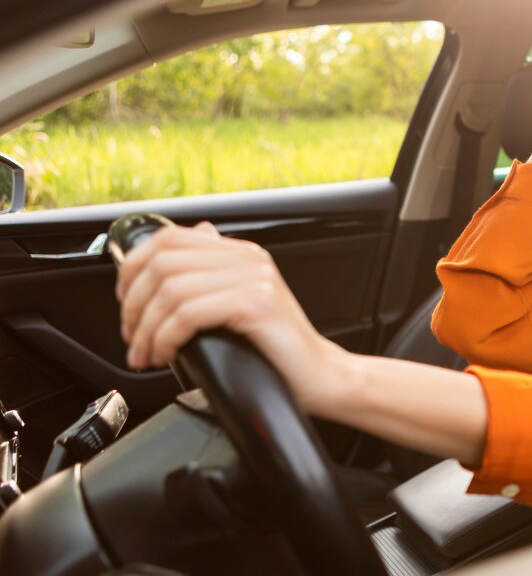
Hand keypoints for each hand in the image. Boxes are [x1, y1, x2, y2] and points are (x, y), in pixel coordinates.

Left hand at [116, 223, 339, 407]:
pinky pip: (188, 314)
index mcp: (241, 254)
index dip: (134, 266)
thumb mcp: (239, 306)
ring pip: (170, 290)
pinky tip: (166, 354)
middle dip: (134, 305)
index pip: (170, 238)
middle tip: (132, 337)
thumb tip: (191, 244)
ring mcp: (254, 279)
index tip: (126, 301)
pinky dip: (166, 337)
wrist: (320, 377)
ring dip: (146, 329)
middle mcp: (248, 259)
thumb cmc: (278, 352)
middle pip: (162, 263)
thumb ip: (212, 279)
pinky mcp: (256, 305)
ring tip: (147, 354)